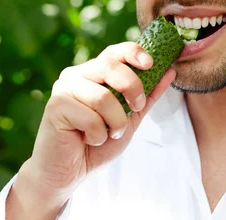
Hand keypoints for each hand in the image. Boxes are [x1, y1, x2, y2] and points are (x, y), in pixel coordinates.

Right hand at [6, 42, 175, 218]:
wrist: (67, 172)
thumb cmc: (96, 144)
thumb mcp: (129, 118)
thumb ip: (147, 96)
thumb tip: (169, 70)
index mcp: (93, 73)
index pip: (114, 52)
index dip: (134, 53)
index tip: (150, 64)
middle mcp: (76, 75)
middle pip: (110, 66)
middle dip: (132, 88)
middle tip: (135, 107)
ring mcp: (64, 89)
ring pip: (103, 97)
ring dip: (116, 122)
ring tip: (109, 134)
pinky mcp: (56, 107)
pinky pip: (91, 118)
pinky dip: (98, 136)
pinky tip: (89, 140)